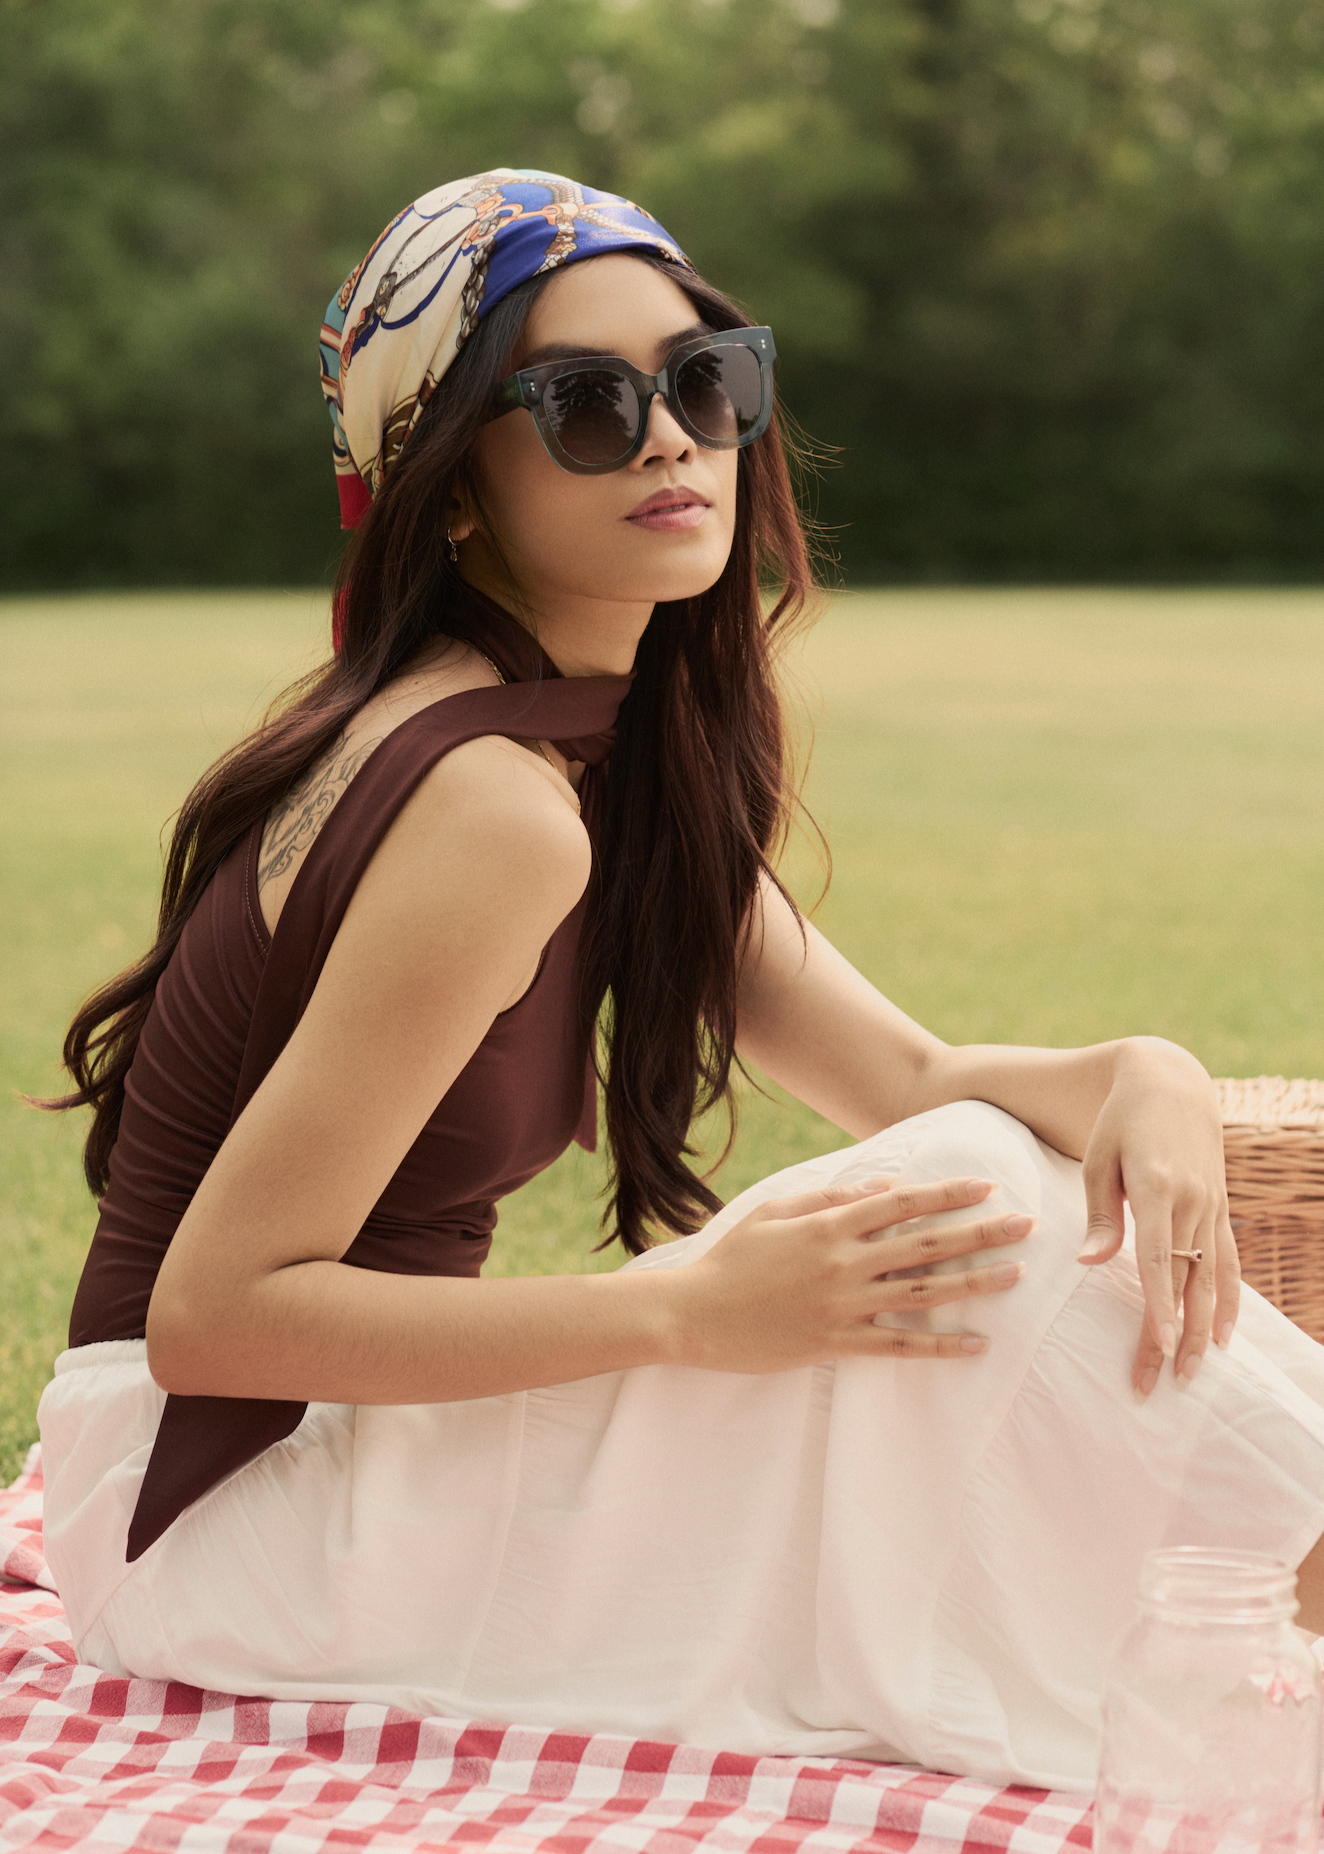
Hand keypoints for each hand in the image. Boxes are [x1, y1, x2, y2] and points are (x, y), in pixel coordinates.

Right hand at [666, 1175, 1033, 1372]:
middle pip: (926, 1244)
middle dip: (980, 1232)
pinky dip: (940, 1345)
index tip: (986, 1186)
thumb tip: (879, 1187)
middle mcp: (844, 1262)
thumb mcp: (773, 1211)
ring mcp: (843, 1305)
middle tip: (1027, 1226)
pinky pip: (899, 1345)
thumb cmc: (731, 1259)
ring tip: (1014, 1275)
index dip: (947, 1194)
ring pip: (923, 1292)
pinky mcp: (835, 1343)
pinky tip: (976, 1343)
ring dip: (974, 1283)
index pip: (902, 1203)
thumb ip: (828, 1197)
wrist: (693, 1314)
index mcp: (829, 1225)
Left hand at [1076, 1037, 1238, 1397]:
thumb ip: (1100, 1214)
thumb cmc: (1119, 1122)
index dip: (1159, 1307)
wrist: (1170, 1081)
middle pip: (1184, 1282)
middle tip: (1157, 1384)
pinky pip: (1228, 1263)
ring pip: (1211, 1280)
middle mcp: (1192, 1201)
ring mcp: (1212, 1206)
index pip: (1159, 1259)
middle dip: (1172, 1337)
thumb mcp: (1098, 1159)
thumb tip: (1091, 1265)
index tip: (1160, 1349)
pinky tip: (1226, 1337)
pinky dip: (1228, 1301)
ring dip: (1204, 1332)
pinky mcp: (1220, 1208)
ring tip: (1192, 1376)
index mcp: (1155, 1187)